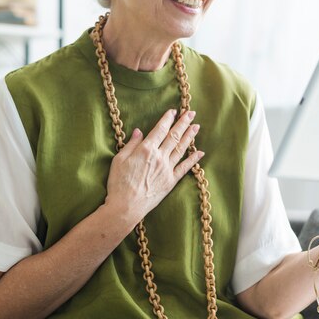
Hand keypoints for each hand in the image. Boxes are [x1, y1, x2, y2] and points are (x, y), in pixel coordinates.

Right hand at [104, 109, 202, 230]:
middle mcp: (159, 157)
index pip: (160, 129)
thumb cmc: (119, 183)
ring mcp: (167, 169)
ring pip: (181, 148)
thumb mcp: (119, 160)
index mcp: (146, 149)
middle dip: (183, 123)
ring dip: (190, 136)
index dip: (168, 119)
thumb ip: (131, 144)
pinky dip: (193, 159)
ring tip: (196, 126)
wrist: (126, 207)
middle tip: (191, 113)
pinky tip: (200, 152)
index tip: (173, 111)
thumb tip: (139, 131)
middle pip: (174, 136)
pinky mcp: (171, 181)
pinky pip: (185, 168)